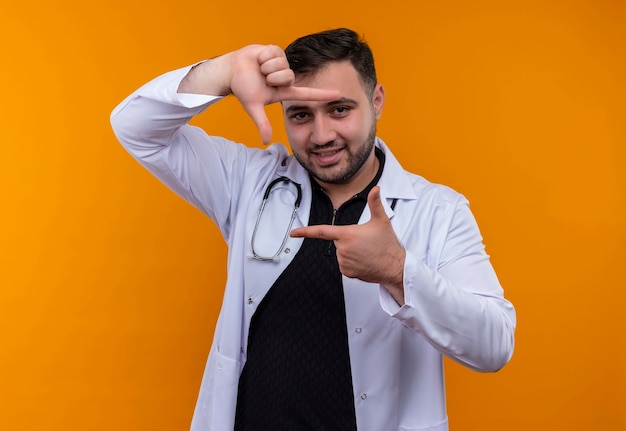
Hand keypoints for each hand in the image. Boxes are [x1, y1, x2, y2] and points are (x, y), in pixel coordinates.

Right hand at [229, 45, 338, 143]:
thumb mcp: (253, 106)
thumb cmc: (242, 87)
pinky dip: (263, 56)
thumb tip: (266, 141)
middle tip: (263, 78)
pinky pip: (274, 53)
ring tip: (259, 69)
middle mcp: (286, 78)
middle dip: (272, 77)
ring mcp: (282, 64)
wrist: (232, 69)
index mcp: (284, 91)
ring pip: (281, 64)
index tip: (338, 95)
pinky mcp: (277, 50)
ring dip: (266, 67)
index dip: (322, 94)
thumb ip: (262, 123)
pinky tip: (259, 59)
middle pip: (288, 76)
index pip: (307, 94)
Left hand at [290, 186, 405, 303]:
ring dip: (350, 251)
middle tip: (365, 241)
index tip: (294, 232)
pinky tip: (364, 261)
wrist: (394, 267)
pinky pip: (344, 264)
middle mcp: (343, 249)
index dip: (305, 231)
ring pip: (341, 253)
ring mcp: (344, 262)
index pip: (321, 231)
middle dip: (348, 239)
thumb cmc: (387, 244)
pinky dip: (352, 262)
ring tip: (366, 252)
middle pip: (338, 241)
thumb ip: (375, 203)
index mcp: (347, 234)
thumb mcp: (381, 221)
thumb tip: (376, 189)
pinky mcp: (346, 272)